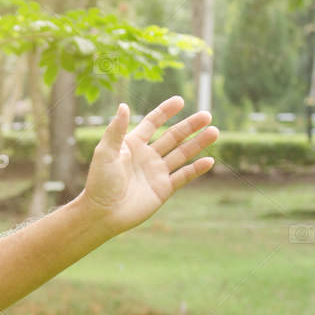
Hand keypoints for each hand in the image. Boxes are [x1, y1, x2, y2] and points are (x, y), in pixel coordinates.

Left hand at [76, 96, 218, 234]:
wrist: (102, 213)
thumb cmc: (100, 182)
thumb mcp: (105, 152)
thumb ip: (116, 130)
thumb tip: (123, 106)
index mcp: (132, 144)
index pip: (153, 123)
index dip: (165, 111)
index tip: (180, 100)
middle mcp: (147, 156)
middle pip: (173, 136)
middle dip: (189, 126)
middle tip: (207, 116)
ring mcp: (156, 172)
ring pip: (182, 154)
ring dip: (198, 143)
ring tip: (214, 132)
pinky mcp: (163, 189)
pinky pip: (183, 176)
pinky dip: (196, 169)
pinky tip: (209, 160)